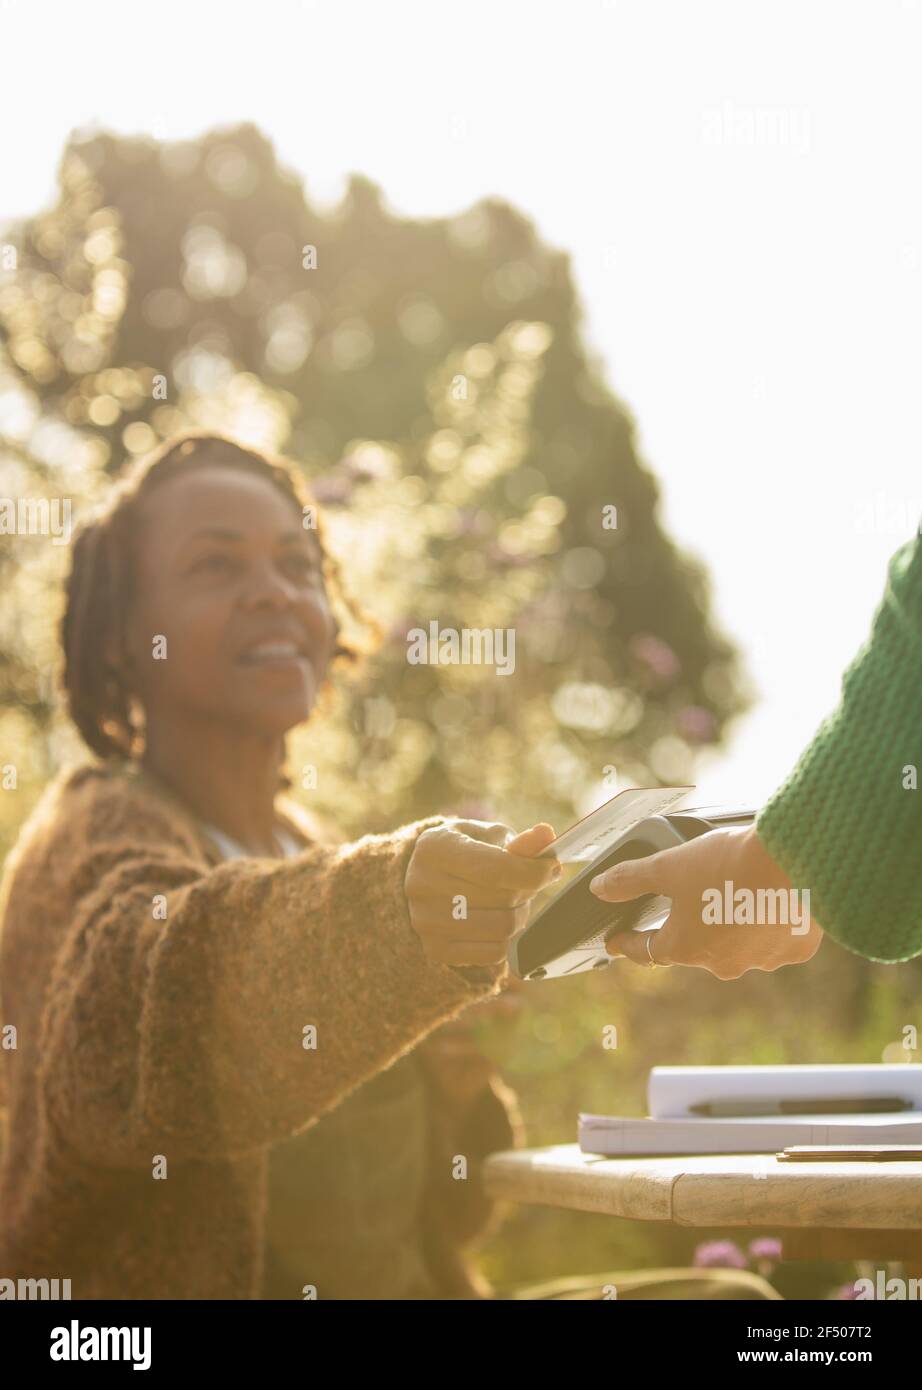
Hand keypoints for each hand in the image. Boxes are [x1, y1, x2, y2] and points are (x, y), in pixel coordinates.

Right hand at [405, 819, 558, 967]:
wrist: (433, 880)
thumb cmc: (469, 852)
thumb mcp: (491, 838)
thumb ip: (520, 842)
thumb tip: (546, 835)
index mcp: (435, 848)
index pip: (496, 868)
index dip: (533, 872)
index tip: (551, 868)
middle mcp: (421, 885)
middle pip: (502, 899)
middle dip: (526, 892)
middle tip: (527, 884)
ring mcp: (425, 921)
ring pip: (501, 928)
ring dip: (519, 916)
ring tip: (513, 903)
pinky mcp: (435, 949)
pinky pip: (493, 953)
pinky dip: (506, 939)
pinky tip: (498, 921)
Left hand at [589, 826, 822, 978]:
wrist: (793, 859)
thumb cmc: (727, 864)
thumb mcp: (668, 865)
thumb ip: (630, 878)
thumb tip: (601, 887)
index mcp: (686, 947)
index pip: (646, 950)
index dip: (628, 943)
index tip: (616, 942)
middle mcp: (722, 964)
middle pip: (695, 947)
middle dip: (688, 926)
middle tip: (689, 900)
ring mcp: (761, 960)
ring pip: (738, 944)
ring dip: (733, 925)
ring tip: (737, 892)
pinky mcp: (795, 949)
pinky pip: (776, 939)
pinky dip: (770, 924)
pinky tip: (772, 901)